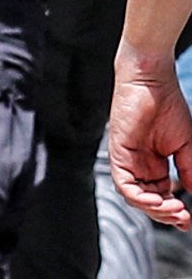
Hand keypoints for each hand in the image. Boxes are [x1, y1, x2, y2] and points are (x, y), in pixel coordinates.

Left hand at [111, 58, 191, 227]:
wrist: (152, 81)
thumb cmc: (168, 106)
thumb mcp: (185, 145)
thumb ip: (188, 170)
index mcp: (154, 163)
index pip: (159, 195)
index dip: (172, 210)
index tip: (187, 220)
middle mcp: (138, 164)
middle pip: (146, 199)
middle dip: (165, 213)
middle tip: (183, 218)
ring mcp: (127, 159)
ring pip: (134, 196)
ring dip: (155, 208)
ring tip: (176, 210)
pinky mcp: (117, 152)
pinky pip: (123, 183)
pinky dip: (140, 196)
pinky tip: (159, 199)